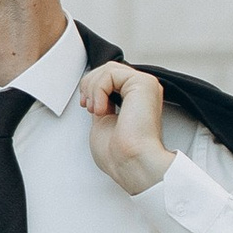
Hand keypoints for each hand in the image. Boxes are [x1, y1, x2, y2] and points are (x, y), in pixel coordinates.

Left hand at [80, 61, 173, 194]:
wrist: (131, 164)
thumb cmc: (119, 154)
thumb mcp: (103, 122)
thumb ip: (102, 104)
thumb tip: (93, 94)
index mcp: (136, 99)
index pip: (110, 78)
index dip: (92, 88)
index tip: (87, 107)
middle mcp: (143, 91)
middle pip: (108, 69)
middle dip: (90, 85)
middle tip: (88, 107)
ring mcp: (145, 85)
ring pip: (108, 69)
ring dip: (93, 89)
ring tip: (96, 110)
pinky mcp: (144, 83)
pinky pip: (110, 73)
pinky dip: (98, 90)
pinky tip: (102, 109)